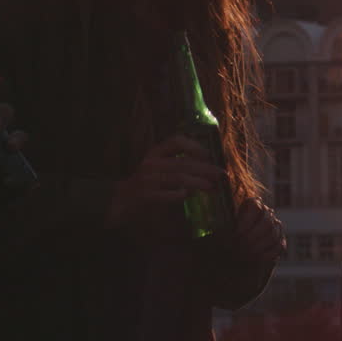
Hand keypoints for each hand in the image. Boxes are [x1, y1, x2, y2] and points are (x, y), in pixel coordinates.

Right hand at [105, 134, 225, 229]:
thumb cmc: (147, 182)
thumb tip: (209, 169)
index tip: (208, 154)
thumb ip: (179, 165)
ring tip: (212, 187)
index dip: (194, 145)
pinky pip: (166, 194)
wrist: (121, 200)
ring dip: (198, 182)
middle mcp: (151, 163)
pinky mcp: (145, 195)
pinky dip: (179, 195)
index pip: (176, 141)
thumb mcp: (160, 167)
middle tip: (221, 175)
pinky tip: (188, 196)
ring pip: (177, 178)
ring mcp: (147, 179)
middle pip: (183, 163)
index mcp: (156, 152)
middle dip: (205, 169)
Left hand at [229, 198, 284, 266]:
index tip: (236, 233)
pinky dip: (266, 255)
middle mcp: (268, 213)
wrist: (236, 244)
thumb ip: (224, 225)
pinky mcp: (280, 241)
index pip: (256, 207)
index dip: (247, 220)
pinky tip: (253, 260)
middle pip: (266, 223)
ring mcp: (276, 227)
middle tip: (238, 249)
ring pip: (273, 236)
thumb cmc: (227, 232)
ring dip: (257, 248)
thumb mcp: (224, 225)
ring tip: (243, 256)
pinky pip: (278, 247)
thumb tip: (220, 232)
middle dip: (251, 238)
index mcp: (253, 204)